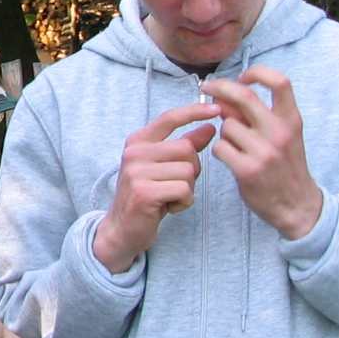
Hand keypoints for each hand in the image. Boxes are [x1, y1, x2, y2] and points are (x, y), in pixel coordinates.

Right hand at [93, 102, 219, 273]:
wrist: (122, 229)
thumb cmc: (147, 195)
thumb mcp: (163, 167)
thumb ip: (184, 146)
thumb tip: (210, 127)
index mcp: (138, 141)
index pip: (169, 118)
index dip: (194, 111)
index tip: (216, 108)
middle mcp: (134, 152)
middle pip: (186, 149)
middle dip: (192, 170)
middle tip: (176, 185)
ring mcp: (136, 172)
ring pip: (188, 171)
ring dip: (188, 189)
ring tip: (169, 197)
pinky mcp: (144, 192)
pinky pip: (184, 190)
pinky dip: (184, 202)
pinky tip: (167, 207)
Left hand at [201, 68, 321, 239]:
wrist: (298, 205)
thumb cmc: (285, 166)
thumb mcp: (281, 136)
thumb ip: (256, 116)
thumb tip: (225, 96)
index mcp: (291, 120)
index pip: (280, 81)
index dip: (257, 73)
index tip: (242, 77)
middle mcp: (280, 132)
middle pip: (244, 96)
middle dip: (220, 88)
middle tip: (207, 87)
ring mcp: (264, 151)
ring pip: (226, 125)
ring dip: (223, 131)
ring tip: (235, 145)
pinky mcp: (248, 170)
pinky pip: (220, 147)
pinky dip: (220, 151)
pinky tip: (230, 159)